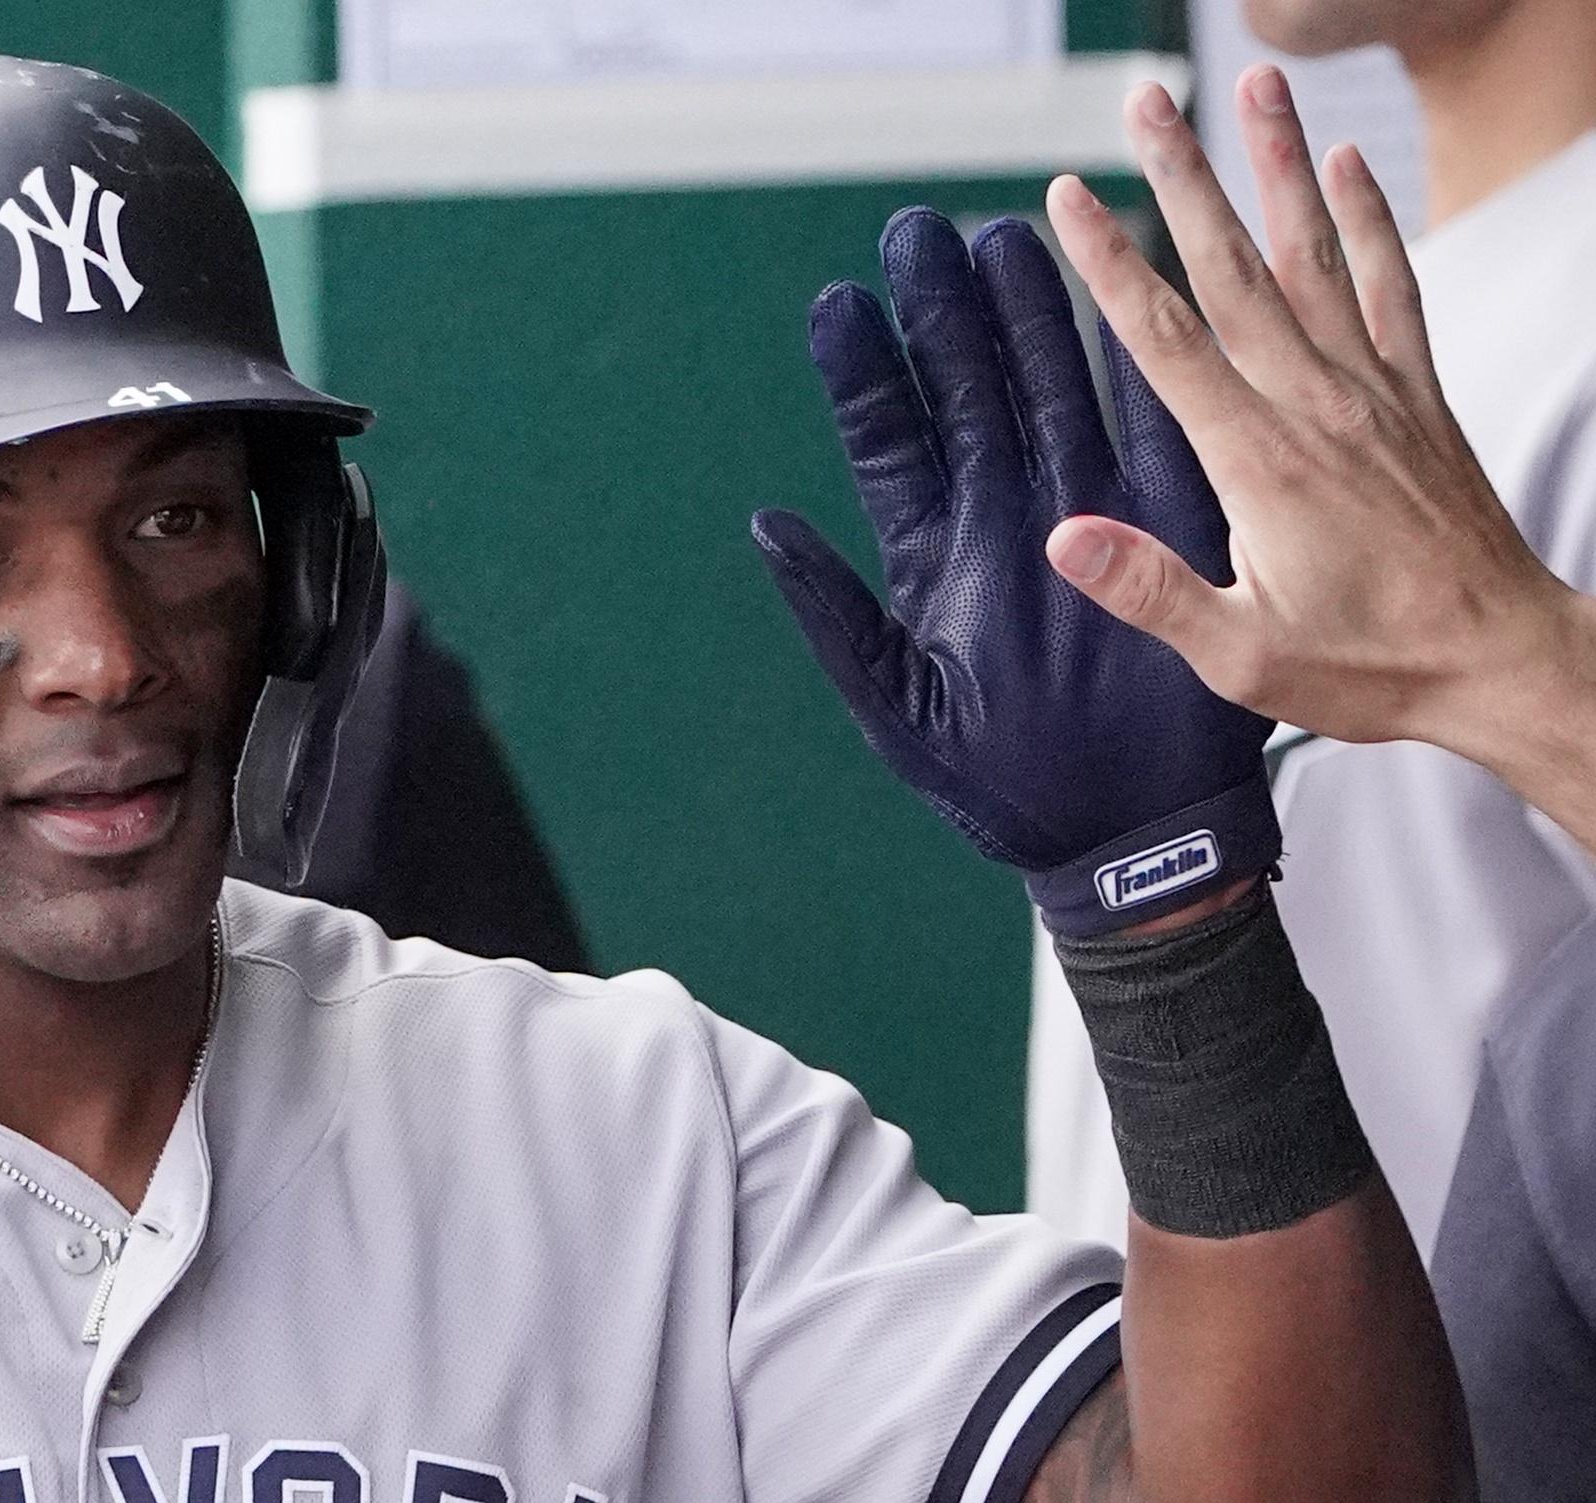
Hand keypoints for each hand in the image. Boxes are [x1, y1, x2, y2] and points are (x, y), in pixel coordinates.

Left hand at [752, 209, 1278, 938]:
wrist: (1125, 843)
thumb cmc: (1005, 790)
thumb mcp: (900, 709)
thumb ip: (836, 614)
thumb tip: (766, 525)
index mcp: (938, 557)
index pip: (890, 441)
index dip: (863, 372)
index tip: (838, 302)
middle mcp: (1006, 521)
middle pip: (970, 392)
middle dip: (945, 312)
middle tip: (920, 229)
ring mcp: (1085, 516)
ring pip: (1050, 391)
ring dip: (1028, 318)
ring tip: (1005, 235)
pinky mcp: (1166, 531)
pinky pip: (1149, 436)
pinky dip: (1135, 371)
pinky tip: (1122, 305)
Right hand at [1040, 68, 1595, 781]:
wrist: (1503, 661)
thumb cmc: (1371, 666)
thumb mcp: (1240, 654)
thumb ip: (1150, 590)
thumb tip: (1061, 536)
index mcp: (1258, 460)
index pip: (1166, 339)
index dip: (1110, 263)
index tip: (1069, 196)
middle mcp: (1316, 405)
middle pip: (1234, 269)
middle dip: (1184, 178)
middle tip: (1144, 104)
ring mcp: (1374, 391)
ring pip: (1314, 254)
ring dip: (1279, 166)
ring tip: (1254, 88)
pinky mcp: (1417, 396)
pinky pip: (1392, 286)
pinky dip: (1372, 219)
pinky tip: (1351, 165)